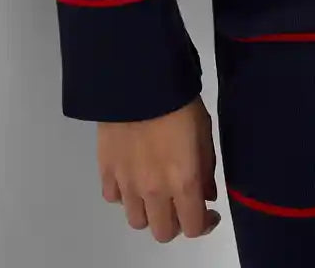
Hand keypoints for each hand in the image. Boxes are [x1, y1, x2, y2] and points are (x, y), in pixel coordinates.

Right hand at [97, 95, 221, 242]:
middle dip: (175, 222)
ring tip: (153, 190)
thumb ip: (206, 170)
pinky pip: (113, 198)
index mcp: (183, 182)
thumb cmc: (179, 102)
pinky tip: (131, 177)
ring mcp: (127, 184)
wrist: (139, 80)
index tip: (208, 212)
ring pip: (137, 221)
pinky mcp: (106, 171)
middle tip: (180, 203)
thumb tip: (206, 195)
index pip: (192, 228)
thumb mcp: (204, 133)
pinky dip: (123, 194)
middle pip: (163, 232)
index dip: (203, 224)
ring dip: (148, 211)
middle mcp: (154, 191)